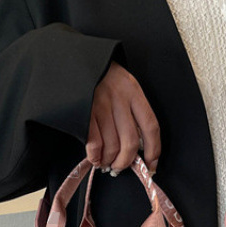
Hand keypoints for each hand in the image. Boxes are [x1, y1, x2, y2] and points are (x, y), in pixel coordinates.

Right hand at [86, 60, 160, 175]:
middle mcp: (119, 99)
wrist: (72, 59)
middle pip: (130, 142)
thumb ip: (131, 109)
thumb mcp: (123, 85)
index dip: (153, 150)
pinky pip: (94, 142)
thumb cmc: (100, 76)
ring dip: (109, 160)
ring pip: (112, 145)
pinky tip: (95, 158)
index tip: (151, 164)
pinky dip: (95, 156)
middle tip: (121, 167)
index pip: (151, 126)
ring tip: (107, 163)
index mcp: (133, 91)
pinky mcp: (83, 112)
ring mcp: (100, 105)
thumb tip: (137, 144)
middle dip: (126, 162)